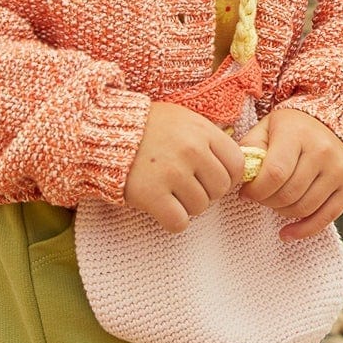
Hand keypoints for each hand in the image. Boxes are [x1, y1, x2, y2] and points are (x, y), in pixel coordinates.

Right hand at [123, 101, 243, 233]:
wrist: (105, 131)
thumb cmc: (149, 126)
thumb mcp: (184, 120)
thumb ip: (209, 139)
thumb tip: (236, 168)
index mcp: (202, 131)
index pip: (237, 165)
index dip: (228, 176)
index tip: (212, 178)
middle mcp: (191, 151)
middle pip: (220, 189)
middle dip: (207, 192)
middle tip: (188, 187)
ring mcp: (172, 173)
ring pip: (200, 207)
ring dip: (187, 206)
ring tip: (171, 192)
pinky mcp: (152, 195)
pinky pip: (179, 222)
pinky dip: (172, 220)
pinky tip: (162, 206)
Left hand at [239, 108, 342, 240]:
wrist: (334, 120)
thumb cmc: (292, 128)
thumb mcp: (267, 127)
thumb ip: (250, 149)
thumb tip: (239, 178)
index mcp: (297, 134)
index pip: (274, 174)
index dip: (255, 190)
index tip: (246, 192)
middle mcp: (322, 151)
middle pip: (288, 194)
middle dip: (266, 201)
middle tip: (260, 196)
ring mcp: (338, 169)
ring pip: (304, 208)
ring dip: (282, 212)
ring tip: (274, 202)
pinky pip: (325, 218)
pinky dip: (303, 231)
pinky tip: (286, 233)